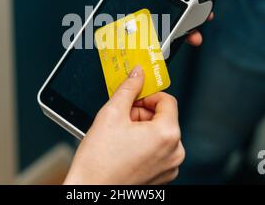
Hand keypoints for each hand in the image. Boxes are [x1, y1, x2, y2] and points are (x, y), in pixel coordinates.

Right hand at [64, 65, 184, 184]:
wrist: (90, 191)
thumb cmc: (98, 162)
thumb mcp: (111, 113)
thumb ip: (129, 88)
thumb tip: (138, 73)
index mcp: (167, 134)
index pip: (167, 99)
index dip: (147, 94)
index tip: (133, 96)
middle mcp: (174, 152)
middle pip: (162, 117)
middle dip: (141, 113)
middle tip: (120, 118)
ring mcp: (169, 167)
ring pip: (158, 133)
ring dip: (140, 128)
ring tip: (118, 135)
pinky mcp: (161, 176)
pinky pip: (157, 150)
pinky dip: (143, 144)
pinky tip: (123, 148)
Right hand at [103, 0, 211, 45]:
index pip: (124, 11)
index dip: (140, 28)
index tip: (158, 37)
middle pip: (142, 19)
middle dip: (164, 31)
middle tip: (185, 38)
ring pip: (157, 16)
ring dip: (176, 26)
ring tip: (195, 35)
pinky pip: (167, 7)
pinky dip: (181, 14)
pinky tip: (197, 20)